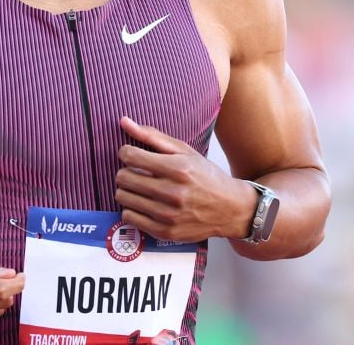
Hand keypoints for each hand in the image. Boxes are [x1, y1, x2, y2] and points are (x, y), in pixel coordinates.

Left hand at [115, 116, 256, 241]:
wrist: (230, 209)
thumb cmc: (207, 177)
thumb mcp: (185, 151)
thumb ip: (153, 136)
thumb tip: (123, 121)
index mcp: (178, 168)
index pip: (131, 156)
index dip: (126, 152)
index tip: (131, 154)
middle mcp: (173, 192)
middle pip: (123, 177)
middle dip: (125, 171)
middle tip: (136, 171)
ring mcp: (168, 214)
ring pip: (123, 197)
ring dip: (127, 190)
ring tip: (141, 188)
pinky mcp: (164, 232)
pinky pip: (128, 217)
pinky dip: (132, 209)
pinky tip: (145, 204)